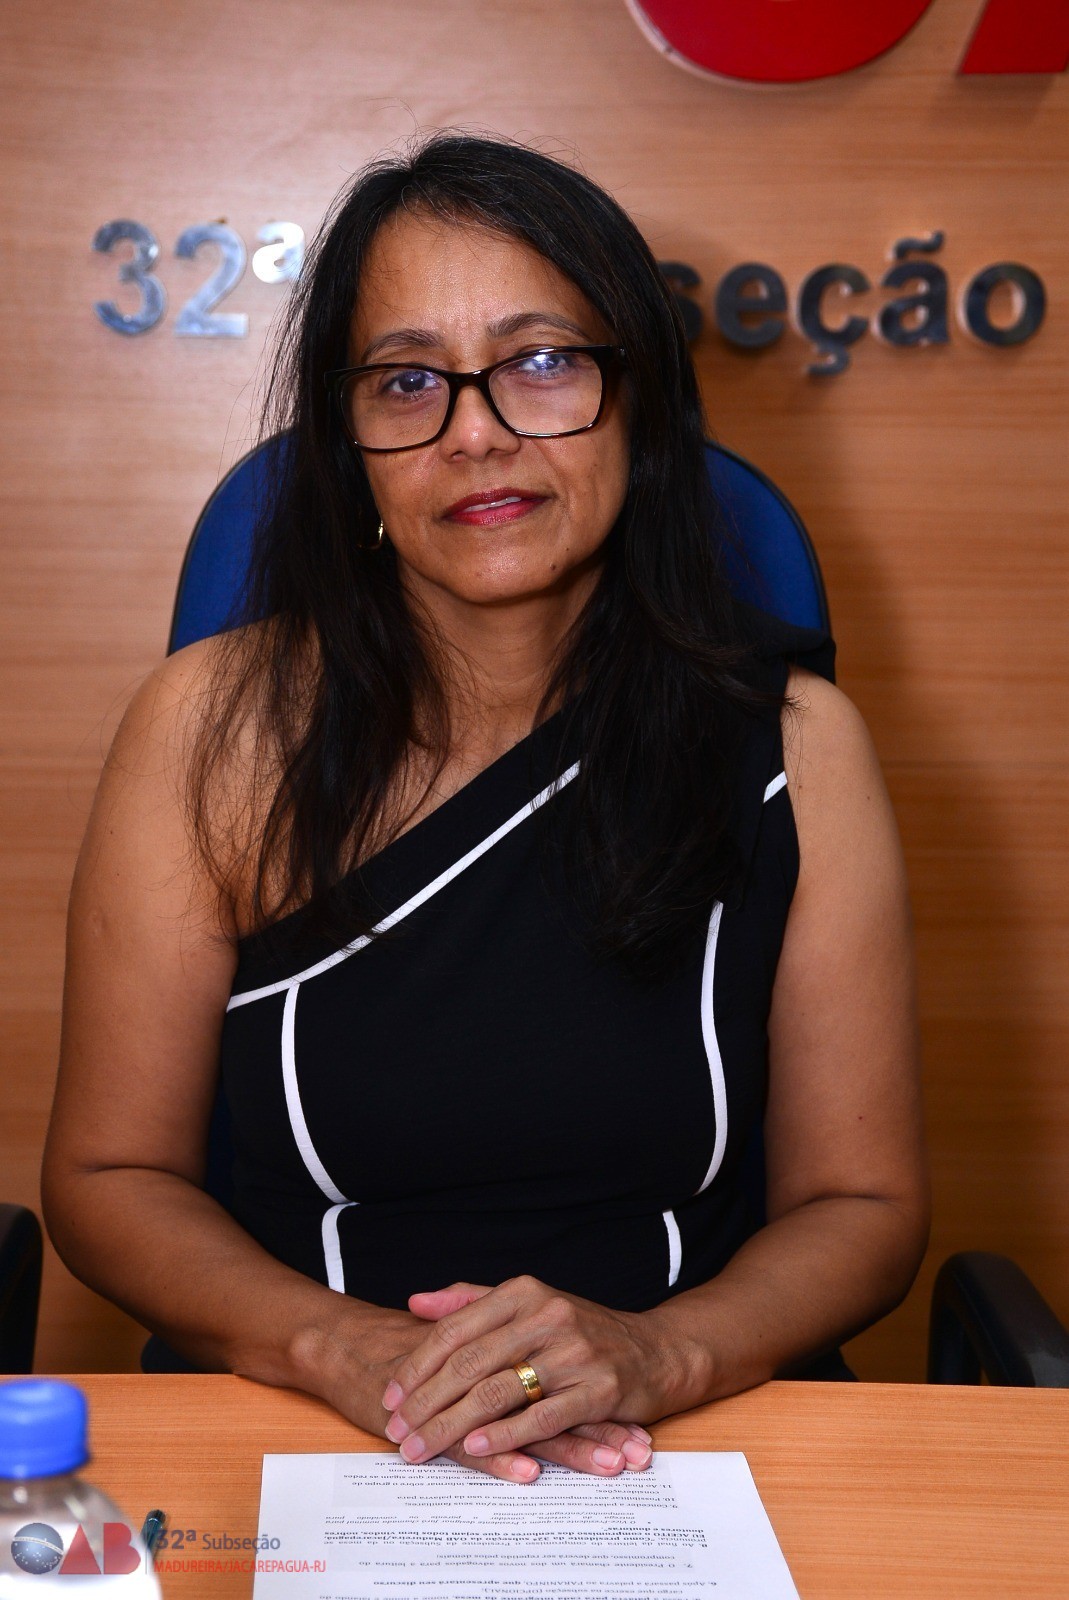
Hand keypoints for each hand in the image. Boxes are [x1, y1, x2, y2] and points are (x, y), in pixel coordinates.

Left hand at [296, 1289, 650, 1485]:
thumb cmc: (583, 1332)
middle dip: (425, 1401)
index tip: (390, 1396)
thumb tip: (416, 1302)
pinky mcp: (598, 1389)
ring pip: (496, 1391)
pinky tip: (474, 1447)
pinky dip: (503, 1434)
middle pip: (469, 1362)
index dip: (417, 1365)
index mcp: (524, 1292)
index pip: (456, 1328)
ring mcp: (574, 1352)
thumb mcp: (528, 1304)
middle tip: (395, 1432)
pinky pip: (540, 1416)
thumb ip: (471, 1300)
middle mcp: (546, 1315)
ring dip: (451, 1425)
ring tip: (420, 1448)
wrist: (658, 1352)